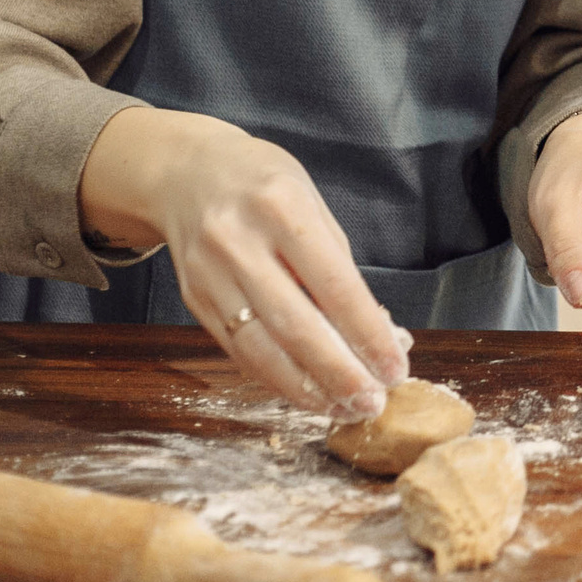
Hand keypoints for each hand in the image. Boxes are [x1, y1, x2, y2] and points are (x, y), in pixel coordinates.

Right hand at [80, 108, 408, 417]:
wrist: (186, 173)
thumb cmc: (266, 186)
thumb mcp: (313, 205)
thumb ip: (341, 269)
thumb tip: (381, 332)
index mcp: (283, 208)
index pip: (334, 284)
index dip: (366, 333)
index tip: (395, 367)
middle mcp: (239, 242)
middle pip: (294, 324)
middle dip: (338, 372)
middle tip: (372, 403)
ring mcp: (209, 274)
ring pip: (260, 347)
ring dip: (305, 387)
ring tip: (341, 408)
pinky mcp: (194, 300)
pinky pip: (238, 349)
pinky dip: (274, 376)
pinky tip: (304, 392)